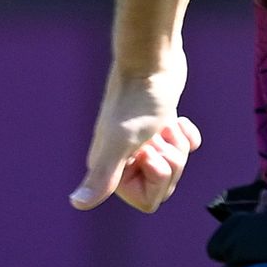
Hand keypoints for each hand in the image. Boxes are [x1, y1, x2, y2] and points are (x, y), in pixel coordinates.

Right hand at [72, 64, 201, 213]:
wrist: (151, 62)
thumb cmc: (138, 102)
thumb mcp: (122, 142)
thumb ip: (102, 176)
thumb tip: (78, 204)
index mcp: (110, 168)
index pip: (149, 202)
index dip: (158, 180)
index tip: (147, 153)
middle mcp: (124, 157)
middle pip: (166, 183)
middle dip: (172, 160)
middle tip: (156, 136)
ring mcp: (144, 141)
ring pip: (176, 164)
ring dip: (177, 143)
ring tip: (162, 124)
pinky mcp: (163, 126)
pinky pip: (188, 145)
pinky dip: (187, 132)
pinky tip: (175, 118)